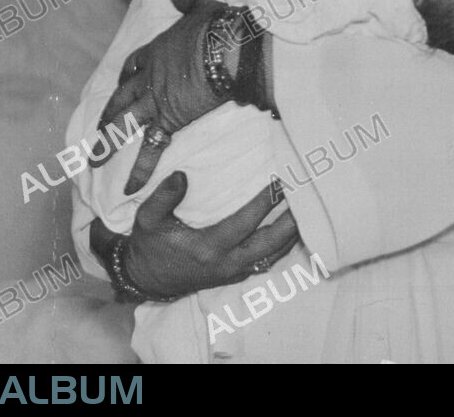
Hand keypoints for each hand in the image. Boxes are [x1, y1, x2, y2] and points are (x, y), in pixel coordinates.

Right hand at [90, 174, 299, 298]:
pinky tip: (292, 227)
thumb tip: (182, 175)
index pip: (245, 222)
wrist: (144, 278)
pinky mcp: (235, 275)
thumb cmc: (149, 244)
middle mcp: (226, 263)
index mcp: (207, 248)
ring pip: (273, 255)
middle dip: (291, 221)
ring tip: (308, 208)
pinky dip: (282, 245)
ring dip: (291, 233)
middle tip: (307, 195)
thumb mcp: (147, 219)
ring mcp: (233, 272)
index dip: (265, 202)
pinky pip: (266, 260)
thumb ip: (163, 197)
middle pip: (270, 244)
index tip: (281, 180)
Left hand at [91, 0, 240, 194]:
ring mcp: (156, 98)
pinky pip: (150, 147)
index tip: (122, 87)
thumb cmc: (219, 26)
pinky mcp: (169, 118)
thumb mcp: (201, 7)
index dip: (127, 78)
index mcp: (156, 49)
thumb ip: (185, 0)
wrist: (229, 46)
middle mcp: (149, 75)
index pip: (133, 66)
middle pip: (121, 97)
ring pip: (123, 123)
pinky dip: (139, 169)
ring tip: (93, 164)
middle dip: (107, 115)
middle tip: (96, 131)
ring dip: (108, 144)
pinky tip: (129, 189)